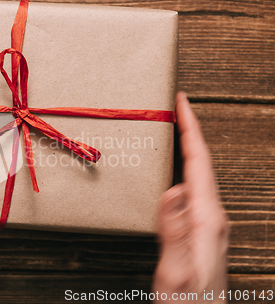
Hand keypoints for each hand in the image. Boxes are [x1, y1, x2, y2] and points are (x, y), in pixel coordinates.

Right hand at [153, 92, 228, 302]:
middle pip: (201, 163)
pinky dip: (183, 168)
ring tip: (172, 130)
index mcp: (207, 219)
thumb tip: (173, 191)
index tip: (182, 102)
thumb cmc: (187, 302)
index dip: (191, 129)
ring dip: (186, 148)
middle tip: (173, 108)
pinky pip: (193, 189)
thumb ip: (176, 233)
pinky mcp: (201, 230)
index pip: (199, 162)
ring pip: (198, 174)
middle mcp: (212, 217)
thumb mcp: (176, 272)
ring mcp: (209, 223)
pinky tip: (172, 170)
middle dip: (189, 131)